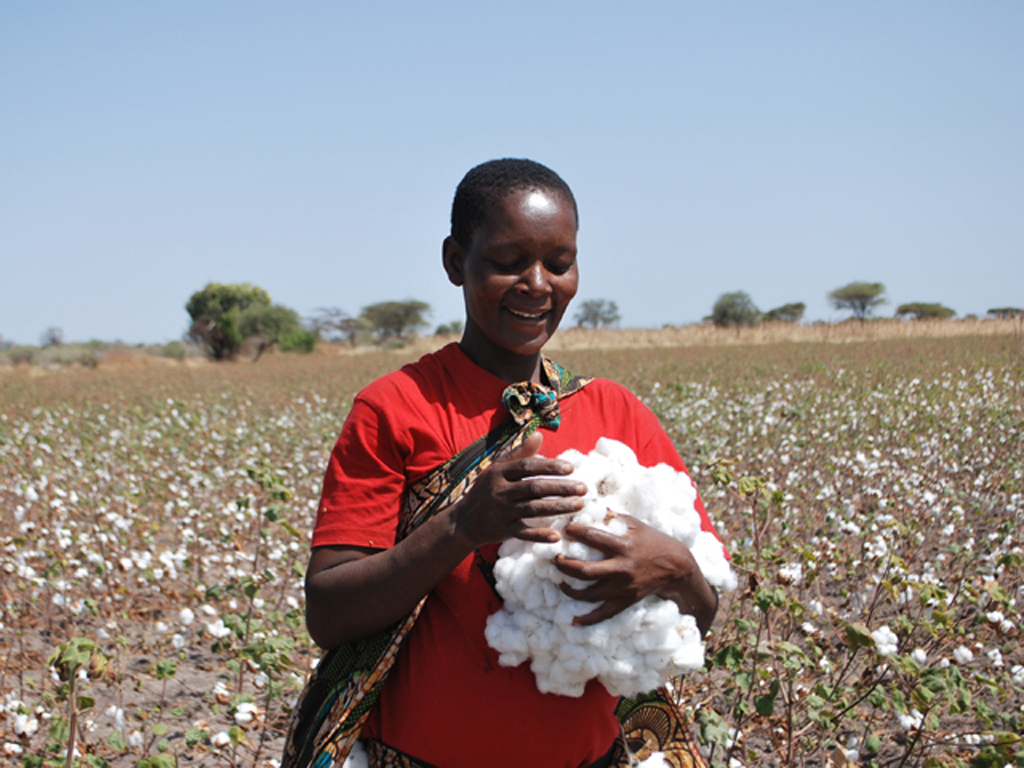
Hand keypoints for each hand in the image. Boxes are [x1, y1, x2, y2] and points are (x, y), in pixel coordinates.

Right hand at [452, 432, 587, 547]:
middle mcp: (501, 491)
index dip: (549, 466)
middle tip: (583, 488)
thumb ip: (519, 453)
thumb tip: (539, 434)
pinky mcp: (504, 530)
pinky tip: (557, 535)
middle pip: (534, 488)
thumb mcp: (498, 467)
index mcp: (500, 472)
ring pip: (533, 509)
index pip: (527, 466)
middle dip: (560, 488)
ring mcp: (502, 511)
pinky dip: (539, 536)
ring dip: (557, 507)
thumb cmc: (487, 488)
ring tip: (579, 505)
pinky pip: (524, 533)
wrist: (465, 520)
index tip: (570, 468)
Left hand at [554, 515, 718, 634]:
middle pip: (585, 571)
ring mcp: (624, 587)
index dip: (574, 533)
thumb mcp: (635, 524)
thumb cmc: (653, 541)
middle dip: (565, 566)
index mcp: (623, 545)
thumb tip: (590, 506)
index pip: (592, 537)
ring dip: (570, 589)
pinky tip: (574, 621)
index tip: (564, 531)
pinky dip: (588, 619)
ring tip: (558, 582)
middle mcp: (622, 568)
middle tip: (555, 559)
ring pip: (590, 594)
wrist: (677, 566)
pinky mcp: (627, 600)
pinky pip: (605, 614)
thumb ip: (612, 517)